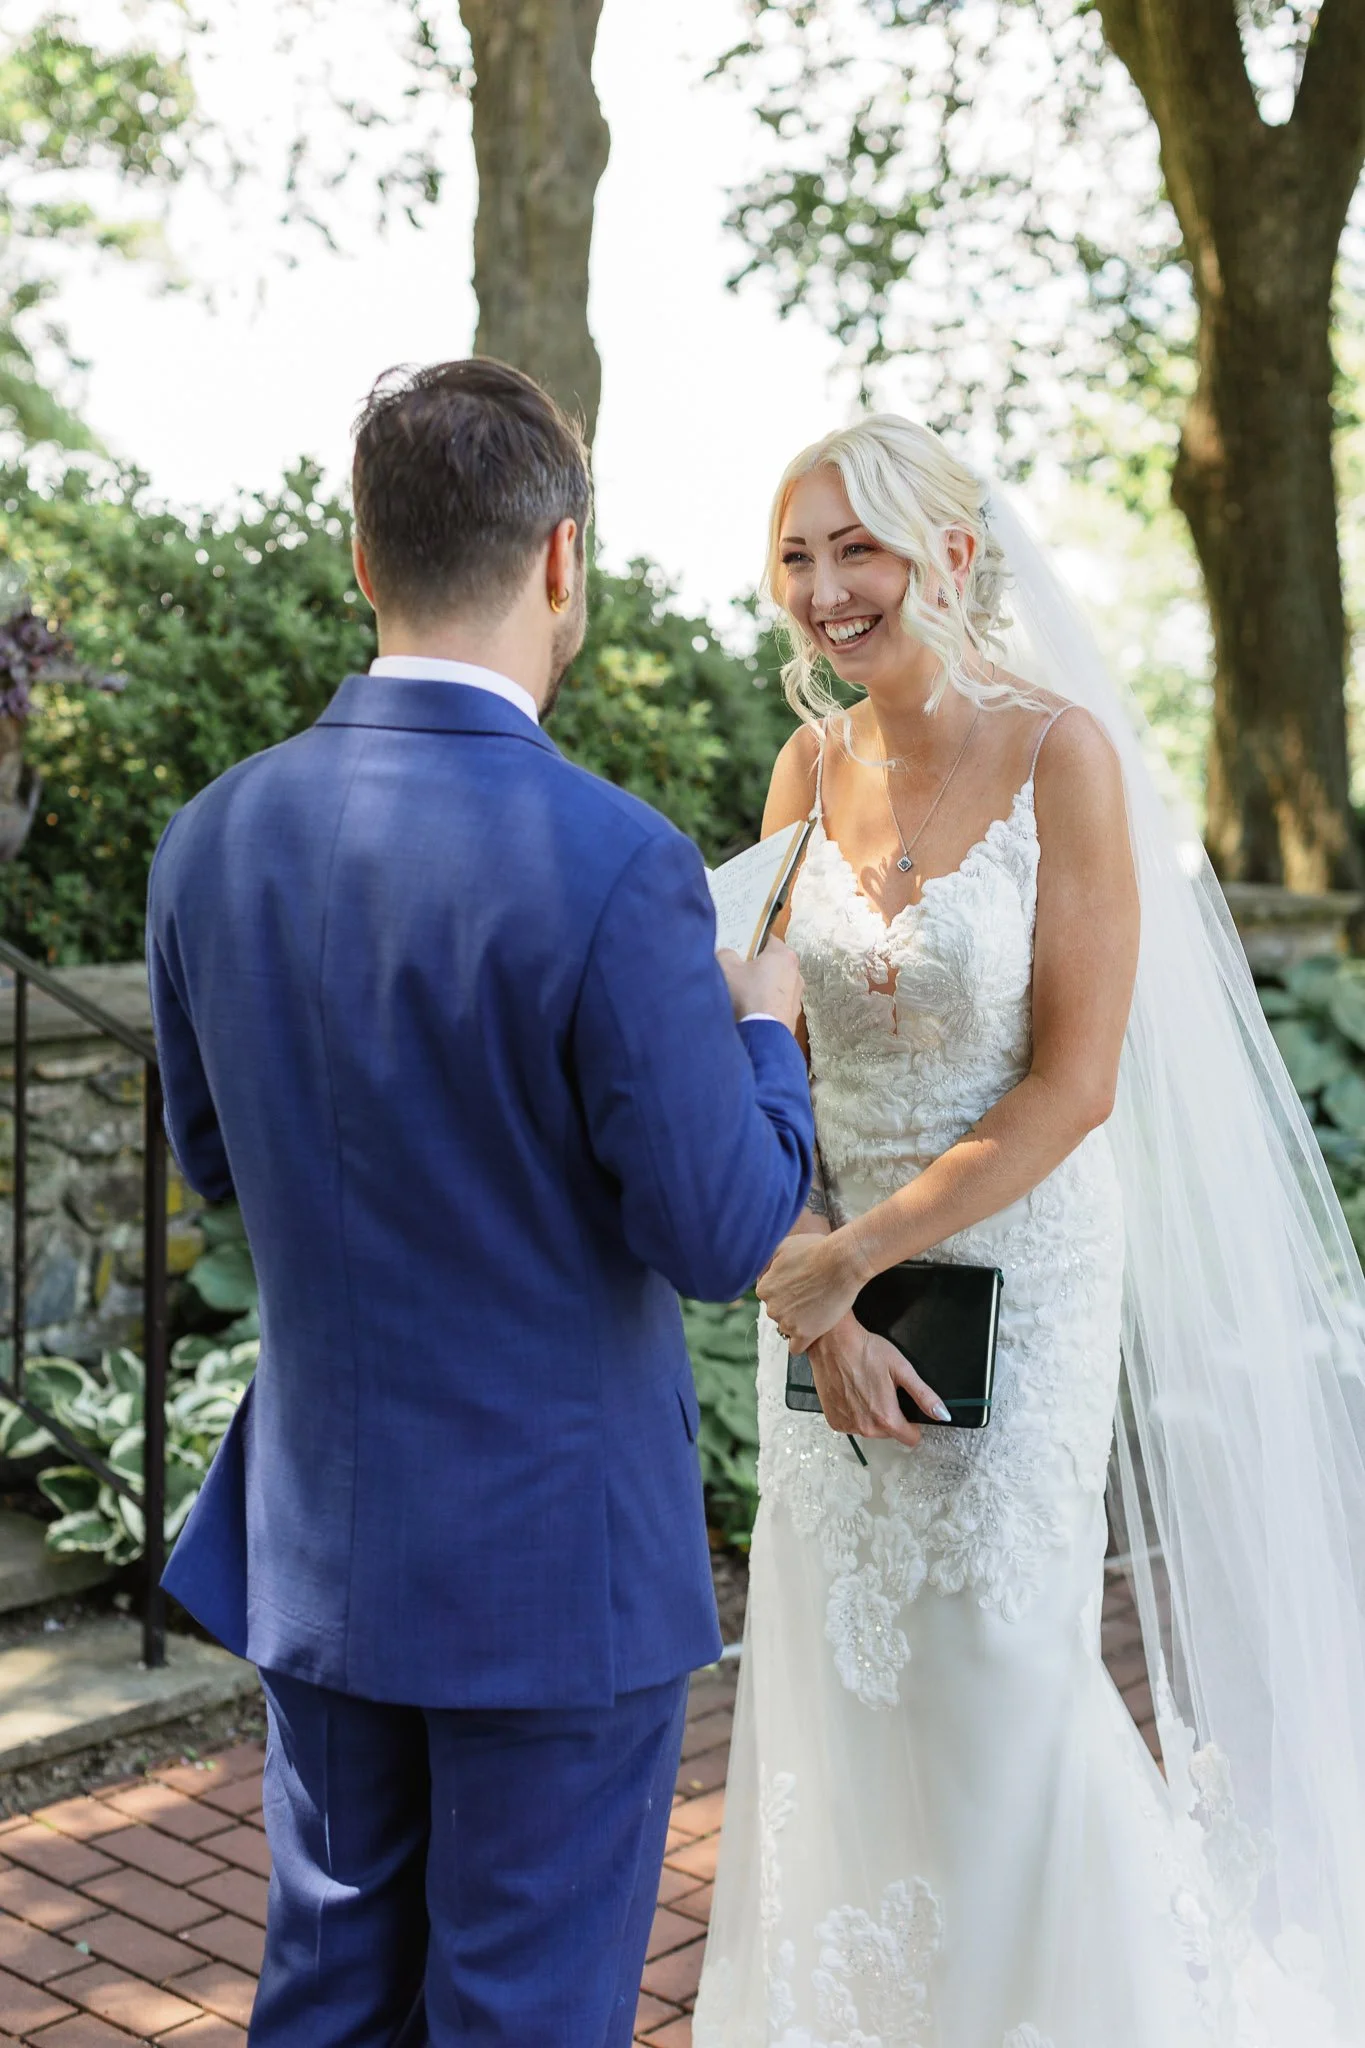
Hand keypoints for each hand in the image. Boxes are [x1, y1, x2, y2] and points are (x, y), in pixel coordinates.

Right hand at [718, 937, 803, 1031]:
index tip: (740, 949)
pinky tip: (752, 1011)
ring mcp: (797, 995)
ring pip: (776, 984)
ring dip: (763, 986)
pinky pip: (777, 1003)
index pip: (768, 939)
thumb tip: (728, 954)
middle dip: (758, 966)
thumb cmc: (747, 995)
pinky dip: (767, 1004)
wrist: (762, 1034)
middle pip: (774, 963)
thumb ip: (726, 954)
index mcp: (784, 955)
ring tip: (744, 995)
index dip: (752, 942)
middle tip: (739, 971)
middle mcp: (796, 972)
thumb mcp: (727, 968)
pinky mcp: (794, 1014)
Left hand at [758, 1224, 867, 1351]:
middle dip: (792, 1307)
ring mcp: (787, 1323)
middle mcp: (771, 1308)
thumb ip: (767, 1262)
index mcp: (764, 1289)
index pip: (769, 1298)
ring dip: (800, 1322)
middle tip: (812, 1296)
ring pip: (788, 1329)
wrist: (842, 1262)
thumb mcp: (783, 1246)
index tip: (800, 1287)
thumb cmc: (816, 1249)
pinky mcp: (804, 1335)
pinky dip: (803, 1341)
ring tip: (818, 1308)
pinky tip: (814, 1330)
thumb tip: (760, 1274)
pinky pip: (796, 1348)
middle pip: (778, 1314)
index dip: (785, 1292)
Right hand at [805, 1313, 950, 1445]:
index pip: (911, 1438)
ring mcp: (848, 1426)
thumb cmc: (866, 1351)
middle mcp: (865, 1428)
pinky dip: (854, 1412)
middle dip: (890, 1415)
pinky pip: (852, 1424)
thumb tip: (942, 1414)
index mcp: (886, 1418)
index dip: (913, 1423)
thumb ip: (924, 1395)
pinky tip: (852, 1392)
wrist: (833, 1342)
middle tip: (883, 1389)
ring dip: (871, 1414)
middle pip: (890, 1433)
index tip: (906, 1406)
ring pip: (870, 1429)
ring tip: (865, 1387)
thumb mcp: (902, 1369)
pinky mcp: (834, 1421)